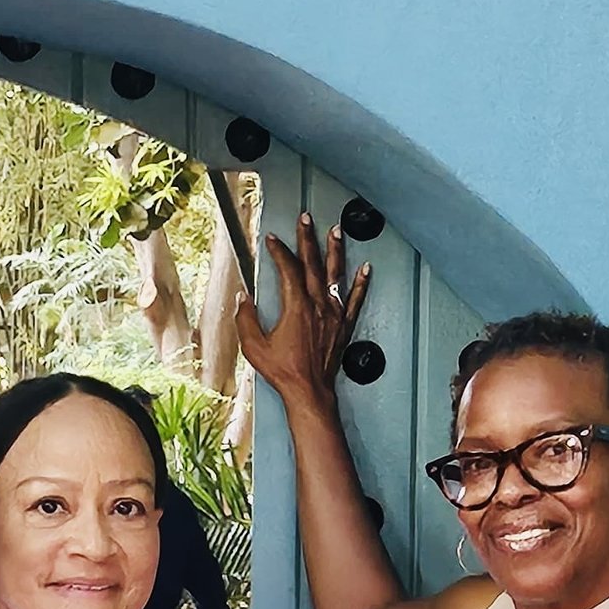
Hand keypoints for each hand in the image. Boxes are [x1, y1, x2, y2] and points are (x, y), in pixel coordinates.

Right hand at [241, 213, 370, 406]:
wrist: (308, 390)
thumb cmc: (283, 371)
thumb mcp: (254, 346)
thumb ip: (245, 319)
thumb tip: (242, 298)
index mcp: (296, 307)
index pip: (289, 270)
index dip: (280, 252)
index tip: (273, 240)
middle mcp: (318, 306)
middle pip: (313, 264)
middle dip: (307, 239)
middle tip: (306, 218)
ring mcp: (333, 314)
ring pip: (335, 275)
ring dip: (335, 251)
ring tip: (336, 231)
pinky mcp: (343, 325)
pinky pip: (354, 299)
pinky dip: (361, 283)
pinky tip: (365, 269)